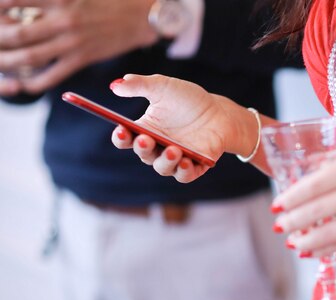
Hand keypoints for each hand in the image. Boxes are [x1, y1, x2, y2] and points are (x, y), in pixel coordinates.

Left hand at [0, 0, 157, 95]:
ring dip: (8, 62)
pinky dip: (34, 83)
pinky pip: (52, 75)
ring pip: (30, 57)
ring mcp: (73, 42)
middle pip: (16, 34)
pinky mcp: (82, 58)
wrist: (142, 15)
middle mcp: (63, 20)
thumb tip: (22, 0)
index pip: (12, 1)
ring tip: (0, 62)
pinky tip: (24, 83)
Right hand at [110, 74, 257, 182]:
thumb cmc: (188, 100)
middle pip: (144, 154)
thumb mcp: (163, 87)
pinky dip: (183, 171)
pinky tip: (185, 161)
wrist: (218, 112)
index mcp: (145, 130)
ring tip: (173, 149)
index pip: (126, 139)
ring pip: (163, 167)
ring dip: (166, 160)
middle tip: (146, 139)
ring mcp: (176, 158)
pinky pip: (185, 175)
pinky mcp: (195, 166)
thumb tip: (115, 85)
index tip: (122, 128)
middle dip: (143, 147)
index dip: (121, 136)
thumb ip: (139, 85)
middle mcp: (157, 147)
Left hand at [272, 151, 335, 255]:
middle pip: (317, 208)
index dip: (292, 196)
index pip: (315, 182)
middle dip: (293, 219)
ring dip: (305, 239)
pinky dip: (325, 248)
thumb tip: (308, 174)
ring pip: (329, 230)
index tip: (277, 203)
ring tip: (291, 242)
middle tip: (279, 224)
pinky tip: (311, 251)